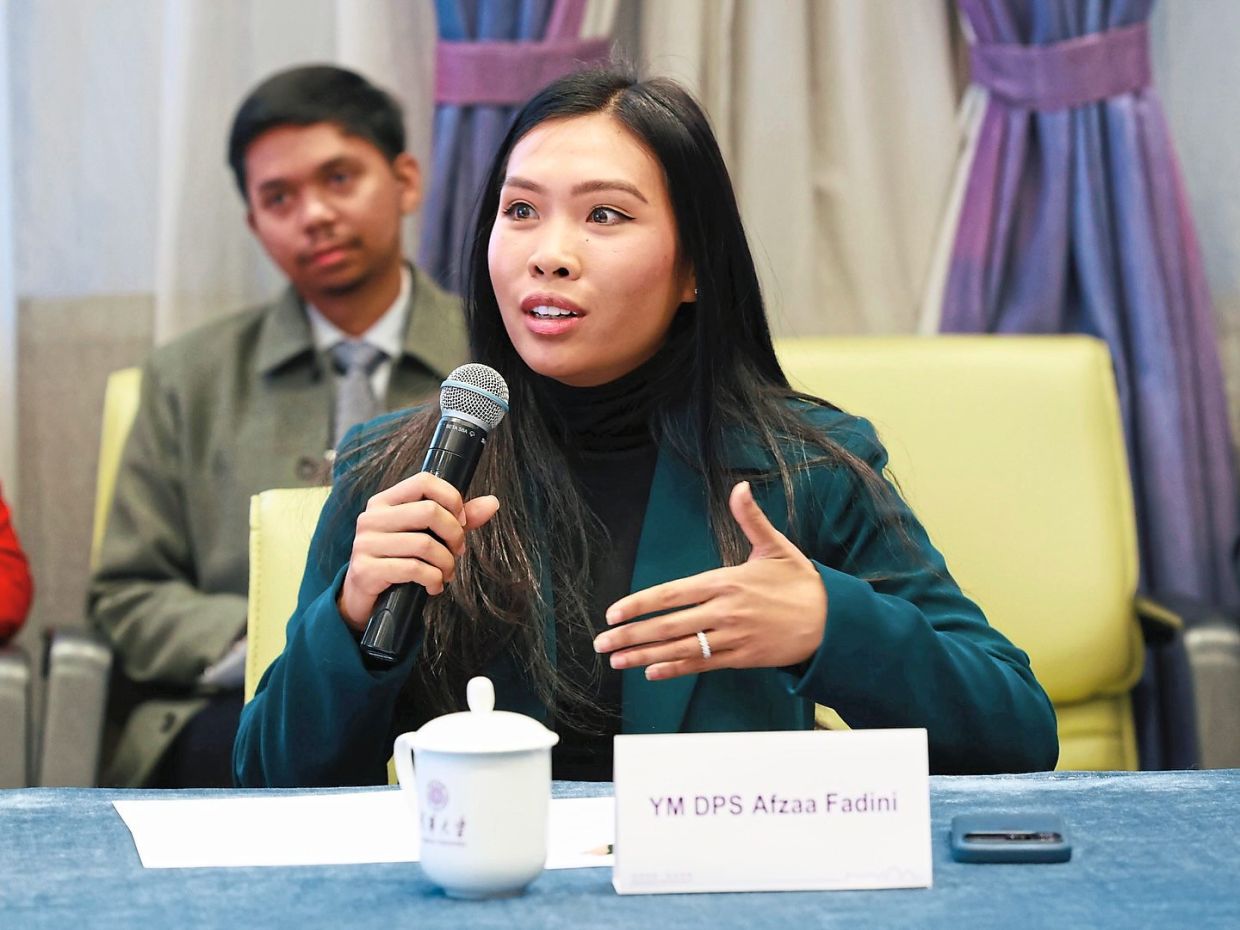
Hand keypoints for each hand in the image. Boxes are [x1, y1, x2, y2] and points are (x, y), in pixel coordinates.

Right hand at [337, 472, 499, 631]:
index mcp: (385, 501)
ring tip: (446, 573)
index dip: (452, 499)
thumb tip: (492, 502)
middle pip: (429, 511)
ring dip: (446, 564)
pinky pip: (413, 569)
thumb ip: (457, 519)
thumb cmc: (398, 560)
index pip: (424, 481)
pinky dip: (433, 580)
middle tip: (457, 552)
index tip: (462, 521)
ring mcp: (365, 543)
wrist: (363, 597)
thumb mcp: (427, 535)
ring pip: (425, 544)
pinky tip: (433, 587)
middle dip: (454, 535)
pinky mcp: (365, 570)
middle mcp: (372, 517)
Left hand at [592, 481, 826, 679]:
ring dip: (644, 655)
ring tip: (616, 660)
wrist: (831, 621)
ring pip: (679, 649)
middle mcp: (723, 611)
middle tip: (601, 642)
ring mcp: (731, 638)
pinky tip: (650, 673)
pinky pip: (701, 666)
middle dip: (630, 635)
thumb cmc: (800, 582)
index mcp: (725, 581)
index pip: (671, 593)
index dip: (639, 604)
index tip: (614, 612)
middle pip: (667, 625)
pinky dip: (674, 669)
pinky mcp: (741, 658)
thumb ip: (750, 518)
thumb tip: (740, 487)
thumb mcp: (775, 545)